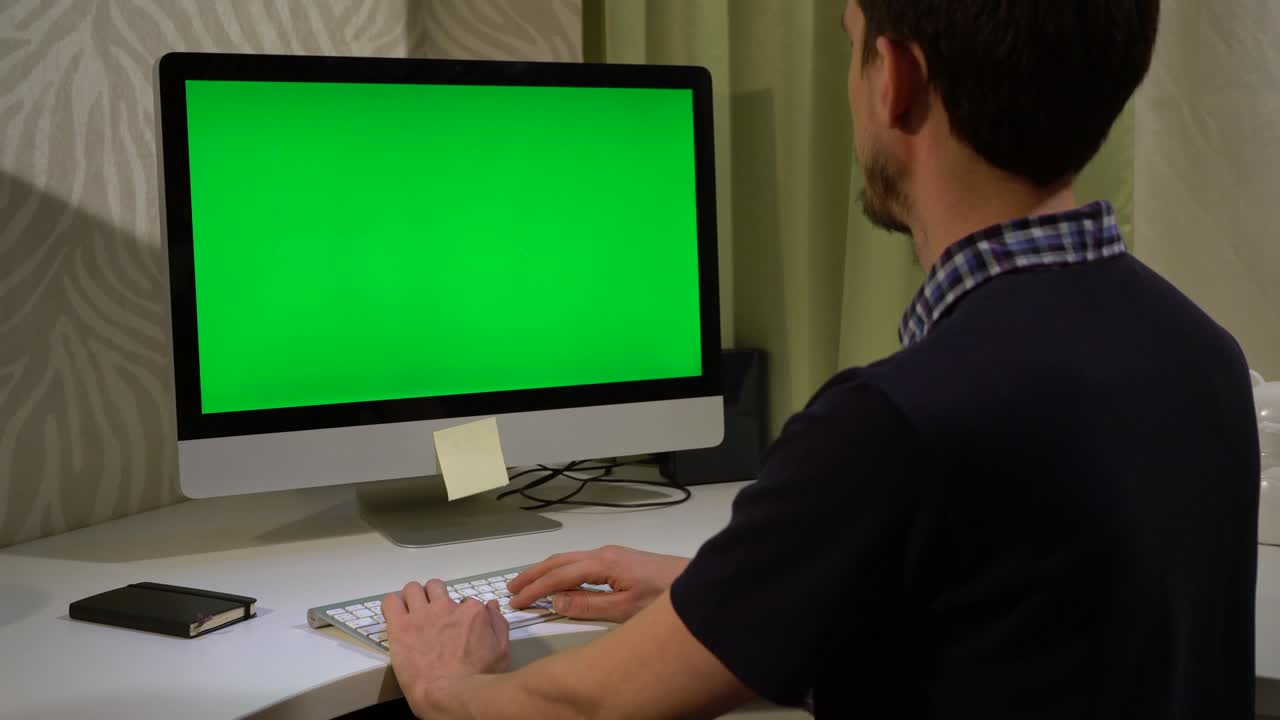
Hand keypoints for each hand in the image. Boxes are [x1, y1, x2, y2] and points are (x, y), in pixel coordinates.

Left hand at [383, 580, 509, 715]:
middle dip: (433, 596)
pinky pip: (390, 602)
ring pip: (412, 589)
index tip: (455, 624)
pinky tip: (394, 614)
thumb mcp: (501, 652)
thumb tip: (492, 608)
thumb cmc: (475, 679)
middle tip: (431, 611)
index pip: (464, 601)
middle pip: (436, 588)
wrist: (450, 694)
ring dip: (412, 598)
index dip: (459, 613)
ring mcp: (422, 615)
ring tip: (410, 611)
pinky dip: (391, 605)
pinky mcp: (400, 626)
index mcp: (471, 612)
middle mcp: (446, 608)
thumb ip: (498, 624)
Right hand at [507, 545, 689, 622]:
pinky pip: (581, 563)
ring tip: (528, 585)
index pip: (559, 575)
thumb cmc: (665, 595)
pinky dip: (562, 571)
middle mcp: (605, 553)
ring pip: (569, 560)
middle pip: (559, 561)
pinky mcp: (619, 560)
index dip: (536, 589)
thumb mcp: (624, 609)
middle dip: (533, 575)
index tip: (518, 601)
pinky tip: (559, 582)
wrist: (694, 582)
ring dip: (546, 572)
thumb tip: (557, 601)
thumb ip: (588, 605)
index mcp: (603, 562)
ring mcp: (612, 555)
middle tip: (512, 589)